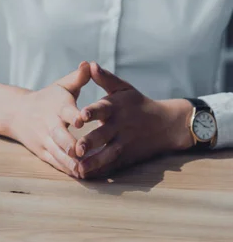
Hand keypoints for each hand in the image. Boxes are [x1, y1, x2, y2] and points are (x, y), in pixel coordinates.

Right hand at [5, 62, 91, 176]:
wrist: (17, 113)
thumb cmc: (47, 98)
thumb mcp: (61, 85)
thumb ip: (78, 77)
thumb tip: (89, 64)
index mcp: (57, 107)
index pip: (66, 111)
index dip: (74, 116)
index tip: (83, 121)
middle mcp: (50, 125)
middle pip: (60, 137)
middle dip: (72, 146)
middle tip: (85, 153)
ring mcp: (45, 140)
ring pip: (58, 153)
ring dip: (71, 162)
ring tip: (85, 170)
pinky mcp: (43, 152)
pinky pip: (55, 162)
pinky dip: (66, 169)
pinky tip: (80, 175)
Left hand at [74, 62, 193, 178]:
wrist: (166, 124)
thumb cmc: (138, 103)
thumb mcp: (124, 89)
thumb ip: (105, 79)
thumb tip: (90, 64)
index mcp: (116, 108)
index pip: (103, 109)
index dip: (92, 113)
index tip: (80, 116)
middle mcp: (120, 126)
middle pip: (103, 135)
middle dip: (90, 142)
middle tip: (76, 148)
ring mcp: (124, 143)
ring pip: (108, 154)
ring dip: (94, 162)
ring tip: (79, 169)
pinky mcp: (126, 157)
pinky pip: (112, 165)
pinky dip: (100, 172)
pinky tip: (86, 177)